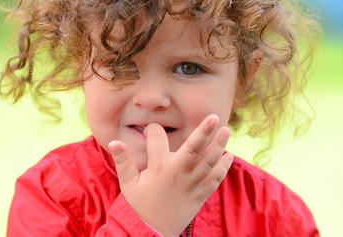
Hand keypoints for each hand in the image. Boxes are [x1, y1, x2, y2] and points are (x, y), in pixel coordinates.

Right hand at [108, 114, 232, 235]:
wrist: (153, 232)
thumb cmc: (139, 205)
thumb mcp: (127, 184)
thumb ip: (123, 161)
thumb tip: (114, 141)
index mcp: (158, 167)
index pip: (158, 139)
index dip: (153, 130)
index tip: (151, 129)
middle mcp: (177, 172)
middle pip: (193, 148)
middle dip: (204, 131)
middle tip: (214, 116)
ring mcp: (191, 184)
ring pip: (208, 161)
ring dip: (218, 145)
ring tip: (226, 130)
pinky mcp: (200, 194)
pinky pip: (215, 179)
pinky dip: (223, 167)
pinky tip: (228, 156)